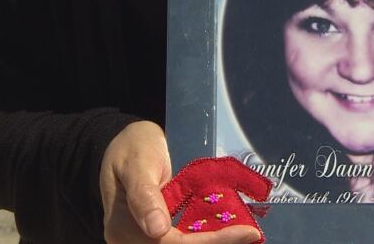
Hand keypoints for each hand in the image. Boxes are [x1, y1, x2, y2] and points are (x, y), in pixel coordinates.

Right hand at [100, 121, 260, 243]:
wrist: (127, 141)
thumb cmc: (133, 145)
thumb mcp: (137, 162)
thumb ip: (144, 195)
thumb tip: (157, 229)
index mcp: (122, 225)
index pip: (169, 243)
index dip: (208, 242)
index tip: (244, 232)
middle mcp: (131, 238)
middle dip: (216, 243)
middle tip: (251, 234)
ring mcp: (144, 236)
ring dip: (213, 241)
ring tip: (244, 234)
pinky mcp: (156, 232)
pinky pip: (182, 239)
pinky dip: (206, 236)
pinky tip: (228, 231)